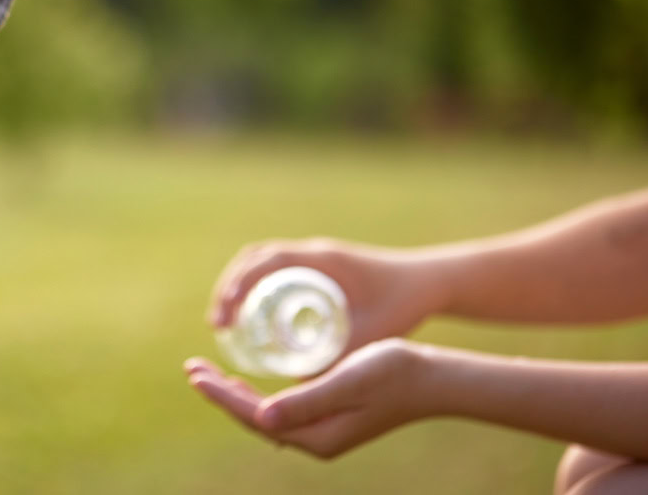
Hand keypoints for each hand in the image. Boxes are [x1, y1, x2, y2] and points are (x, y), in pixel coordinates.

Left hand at [184, 339, 432, 458]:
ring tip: (208, 374)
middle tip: (191, 368)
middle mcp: (316, 440)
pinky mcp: (329, 421)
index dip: (221, 396)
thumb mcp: (348, 380)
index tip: (195, 374)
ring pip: (266, 415)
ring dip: (235, 395)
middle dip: (221, 394)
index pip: (254, 416)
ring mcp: (323, 433)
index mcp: (317, 436)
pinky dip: (258, 396)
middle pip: (254, 418)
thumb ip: (306, 400)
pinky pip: (282, 411)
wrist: (433, 379)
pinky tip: (247, 384)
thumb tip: (260, 418)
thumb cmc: (395, 373)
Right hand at [210, 238, 443, 358]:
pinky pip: (275, 268)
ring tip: (227, 323)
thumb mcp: (368, 337)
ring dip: (238, 286)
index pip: (264, 263)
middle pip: (253, 259)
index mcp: (321, 259)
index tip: (224, 319)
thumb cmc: (402, 306)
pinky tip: (251, 314)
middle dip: (228, 289)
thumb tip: (299, 396)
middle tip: (218, 326)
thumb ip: (340, 363)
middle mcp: (312, 253)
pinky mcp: (316, 267)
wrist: (429, 283)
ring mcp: (313, 257)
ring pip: (260, 262)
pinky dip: (255, 285)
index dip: (236, 288)